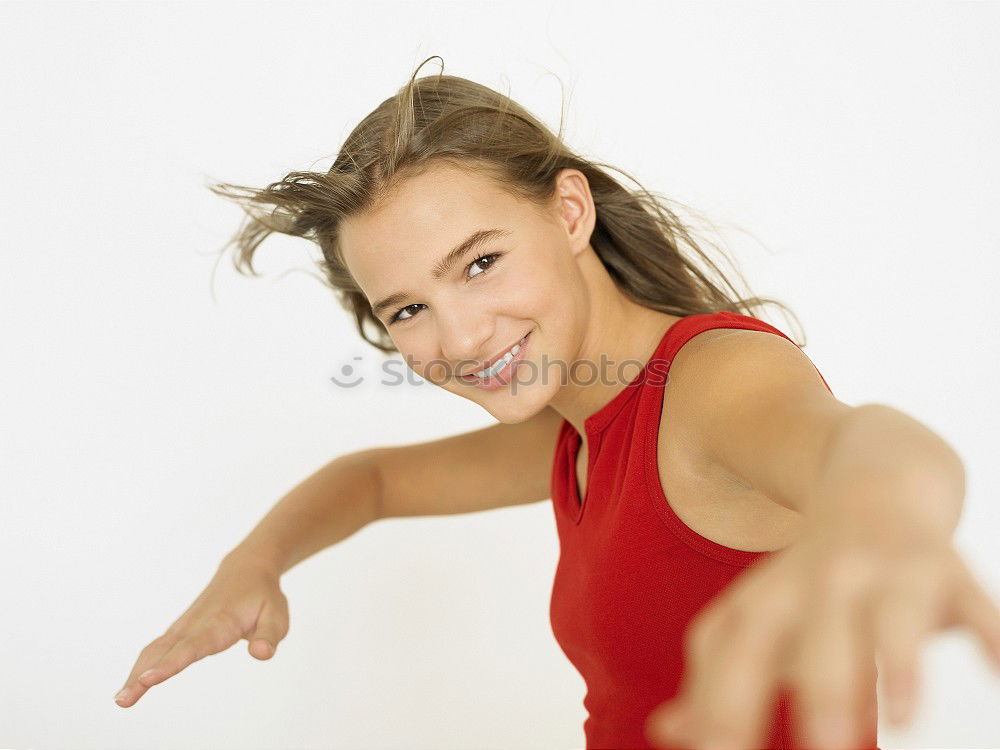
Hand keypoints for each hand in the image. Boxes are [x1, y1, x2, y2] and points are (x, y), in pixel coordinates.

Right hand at [114, 553, 290, 706]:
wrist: (246, 570)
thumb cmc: (263, 596)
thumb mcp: (277, 615)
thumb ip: (269, 636)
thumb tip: (261, 654)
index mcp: (219, 623)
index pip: (192, 647)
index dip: (170, 664)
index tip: (148, 679)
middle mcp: (195, 624)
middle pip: (165, 652)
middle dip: (142, 676)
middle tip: (122, 701)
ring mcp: (184, 626)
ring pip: (155, 650)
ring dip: (135, 674)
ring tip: (120, 700)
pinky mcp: (179, 630)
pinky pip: (156, 648)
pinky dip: (141, 666)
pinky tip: (130, 686)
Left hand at [643, 530, 999, 748]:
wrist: (872, 485)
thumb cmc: (810, 581)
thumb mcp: (758, 619)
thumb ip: (716, 679)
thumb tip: (666, 731)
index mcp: (771, 596)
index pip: (738, 651)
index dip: (724, 701)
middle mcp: (824, 580)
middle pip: (815, 635)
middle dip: (818, 690)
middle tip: (823, 748)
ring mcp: (887, 571)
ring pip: (891, 616)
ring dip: (897, 662)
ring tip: (901, 717)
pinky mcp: (944, 570)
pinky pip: (973, 603)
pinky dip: (988, 633)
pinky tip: (998, 666)